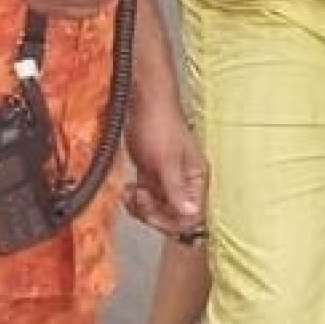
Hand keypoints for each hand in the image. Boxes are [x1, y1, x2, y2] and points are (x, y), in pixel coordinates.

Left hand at [123, 93, 205, 238]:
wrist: (142, 102)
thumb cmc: (159, 123)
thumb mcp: (167, 161)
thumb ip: (177, 189)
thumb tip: (193, 214)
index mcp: (196, 179)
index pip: (192, 216)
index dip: (171, 221)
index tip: (152, 215)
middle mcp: (185, 182)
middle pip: (174, 217)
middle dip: (153, 213)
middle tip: (139, 200)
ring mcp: (168, 179)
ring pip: (159, 209)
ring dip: (141, 207)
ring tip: (131, 194)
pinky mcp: (153, 174)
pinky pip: (147, 198)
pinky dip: (135, 199)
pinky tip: (128, 190)